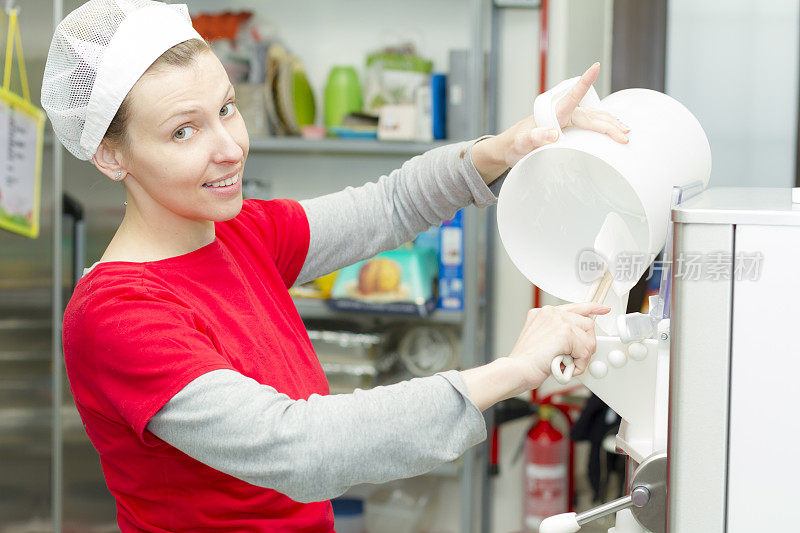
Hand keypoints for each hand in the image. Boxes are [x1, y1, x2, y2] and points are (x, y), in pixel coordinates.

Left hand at [471, 63, 630, 181]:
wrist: (510, 147)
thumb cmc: (516, 144)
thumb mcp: (522, 143)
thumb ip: (535, 137)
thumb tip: (553, 134)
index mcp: (553, 114)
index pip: (572, 97)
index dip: (584, 82)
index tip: (595, 67)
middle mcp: (563, 114)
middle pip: (591, 115)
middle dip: (609, 124)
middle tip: (624, 136)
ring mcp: (567, 120)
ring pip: (594, 118)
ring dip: (610, 123)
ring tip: (626, 130)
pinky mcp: (568, 128)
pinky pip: (590, 124)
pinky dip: (603, 125)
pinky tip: (613, 127)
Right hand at [507, 302, 609, 388]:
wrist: (517, 370)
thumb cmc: (525, 362)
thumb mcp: (541, 341)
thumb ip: (557, 334)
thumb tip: (577, 340)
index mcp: (543, 313)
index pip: (574, 307)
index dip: (592, 308)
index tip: (602, 308)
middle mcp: (551, 313)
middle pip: (587, 325)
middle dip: (585, 345)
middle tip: (573, 358)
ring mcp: (558, 321)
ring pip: (588, 339)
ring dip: (581, 357)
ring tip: (565, 363)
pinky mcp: (565, 333)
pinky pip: (585, 351)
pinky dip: (579, 364)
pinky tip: (565, 366)